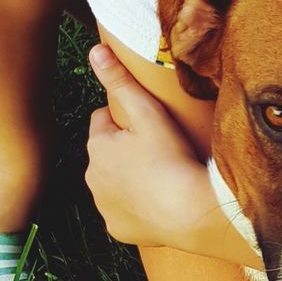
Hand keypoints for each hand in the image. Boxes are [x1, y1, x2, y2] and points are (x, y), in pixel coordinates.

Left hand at [85, 44, 213, 248]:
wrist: (190, 212)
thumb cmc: (172, 158)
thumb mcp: (148, 112)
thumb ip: (120, 79)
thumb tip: (95, 50)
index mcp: (96, 146)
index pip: (103, 122)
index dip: (127, 121)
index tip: (149, 127)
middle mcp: (91, 178)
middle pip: (107, 155)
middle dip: (125, 151)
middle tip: (160, 151)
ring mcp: (104, 207)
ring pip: (114, 184)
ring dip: (130, 179)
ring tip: (161, 176)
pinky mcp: (118, 230)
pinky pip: (125, 214)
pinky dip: (137, 209)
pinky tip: (158, 203)